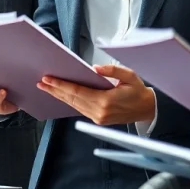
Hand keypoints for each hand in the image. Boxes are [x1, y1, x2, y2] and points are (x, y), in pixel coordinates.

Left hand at [37, 64, 154, 125]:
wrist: (148, 109)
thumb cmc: (139, 91)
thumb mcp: (129, 76)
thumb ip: (112, 70)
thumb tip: (95, 68)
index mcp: (106, 101)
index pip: (77, 91)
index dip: (61, 85)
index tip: (49, 79)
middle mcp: (99, 112)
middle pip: (72, 99)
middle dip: (55, 90)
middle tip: (41, 82)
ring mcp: (98, 118)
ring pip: (74, 105)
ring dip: (60, 96)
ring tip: (48, 88)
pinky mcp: (98, 120)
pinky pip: (80, 109)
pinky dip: (69, 101)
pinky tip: (62, 95)